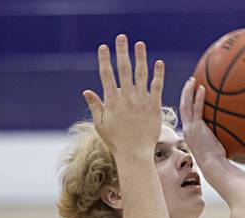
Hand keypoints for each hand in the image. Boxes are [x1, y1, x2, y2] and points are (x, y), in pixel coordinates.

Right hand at [83, 35, 163, 156]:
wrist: (135, 153)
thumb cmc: (116, 141)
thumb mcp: (100, 125)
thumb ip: (95, 106)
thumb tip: (86, 90)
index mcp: (112, 101)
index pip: (106, 75)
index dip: (105, 59)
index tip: (103, 47)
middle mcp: (126, 97)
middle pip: (124, 69)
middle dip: (122, 51)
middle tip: (121, 37)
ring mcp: (141, 100)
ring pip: (141, 74)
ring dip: (140, 57)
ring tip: (139, 44)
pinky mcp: (154, 106)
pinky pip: (157, 86)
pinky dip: (158, 74)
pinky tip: (158, 62)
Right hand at [179, 78, 225, 168]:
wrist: (213, 165)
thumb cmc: (216, 160)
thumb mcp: (214, 146)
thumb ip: (217, 135)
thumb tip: (231, 128)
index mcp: (189, 133)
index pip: (185, 115)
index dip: (186, 102)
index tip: (190, 92)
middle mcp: (187, 129)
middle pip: (182, 107)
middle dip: (185, 93)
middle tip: (190, 81)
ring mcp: (191, 128)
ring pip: (186, 105)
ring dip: (188, 91)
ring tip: (192, 80)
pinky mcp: (197, 128)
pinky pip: (197, 109)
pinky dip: (198, 98)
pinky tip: (202, 88)